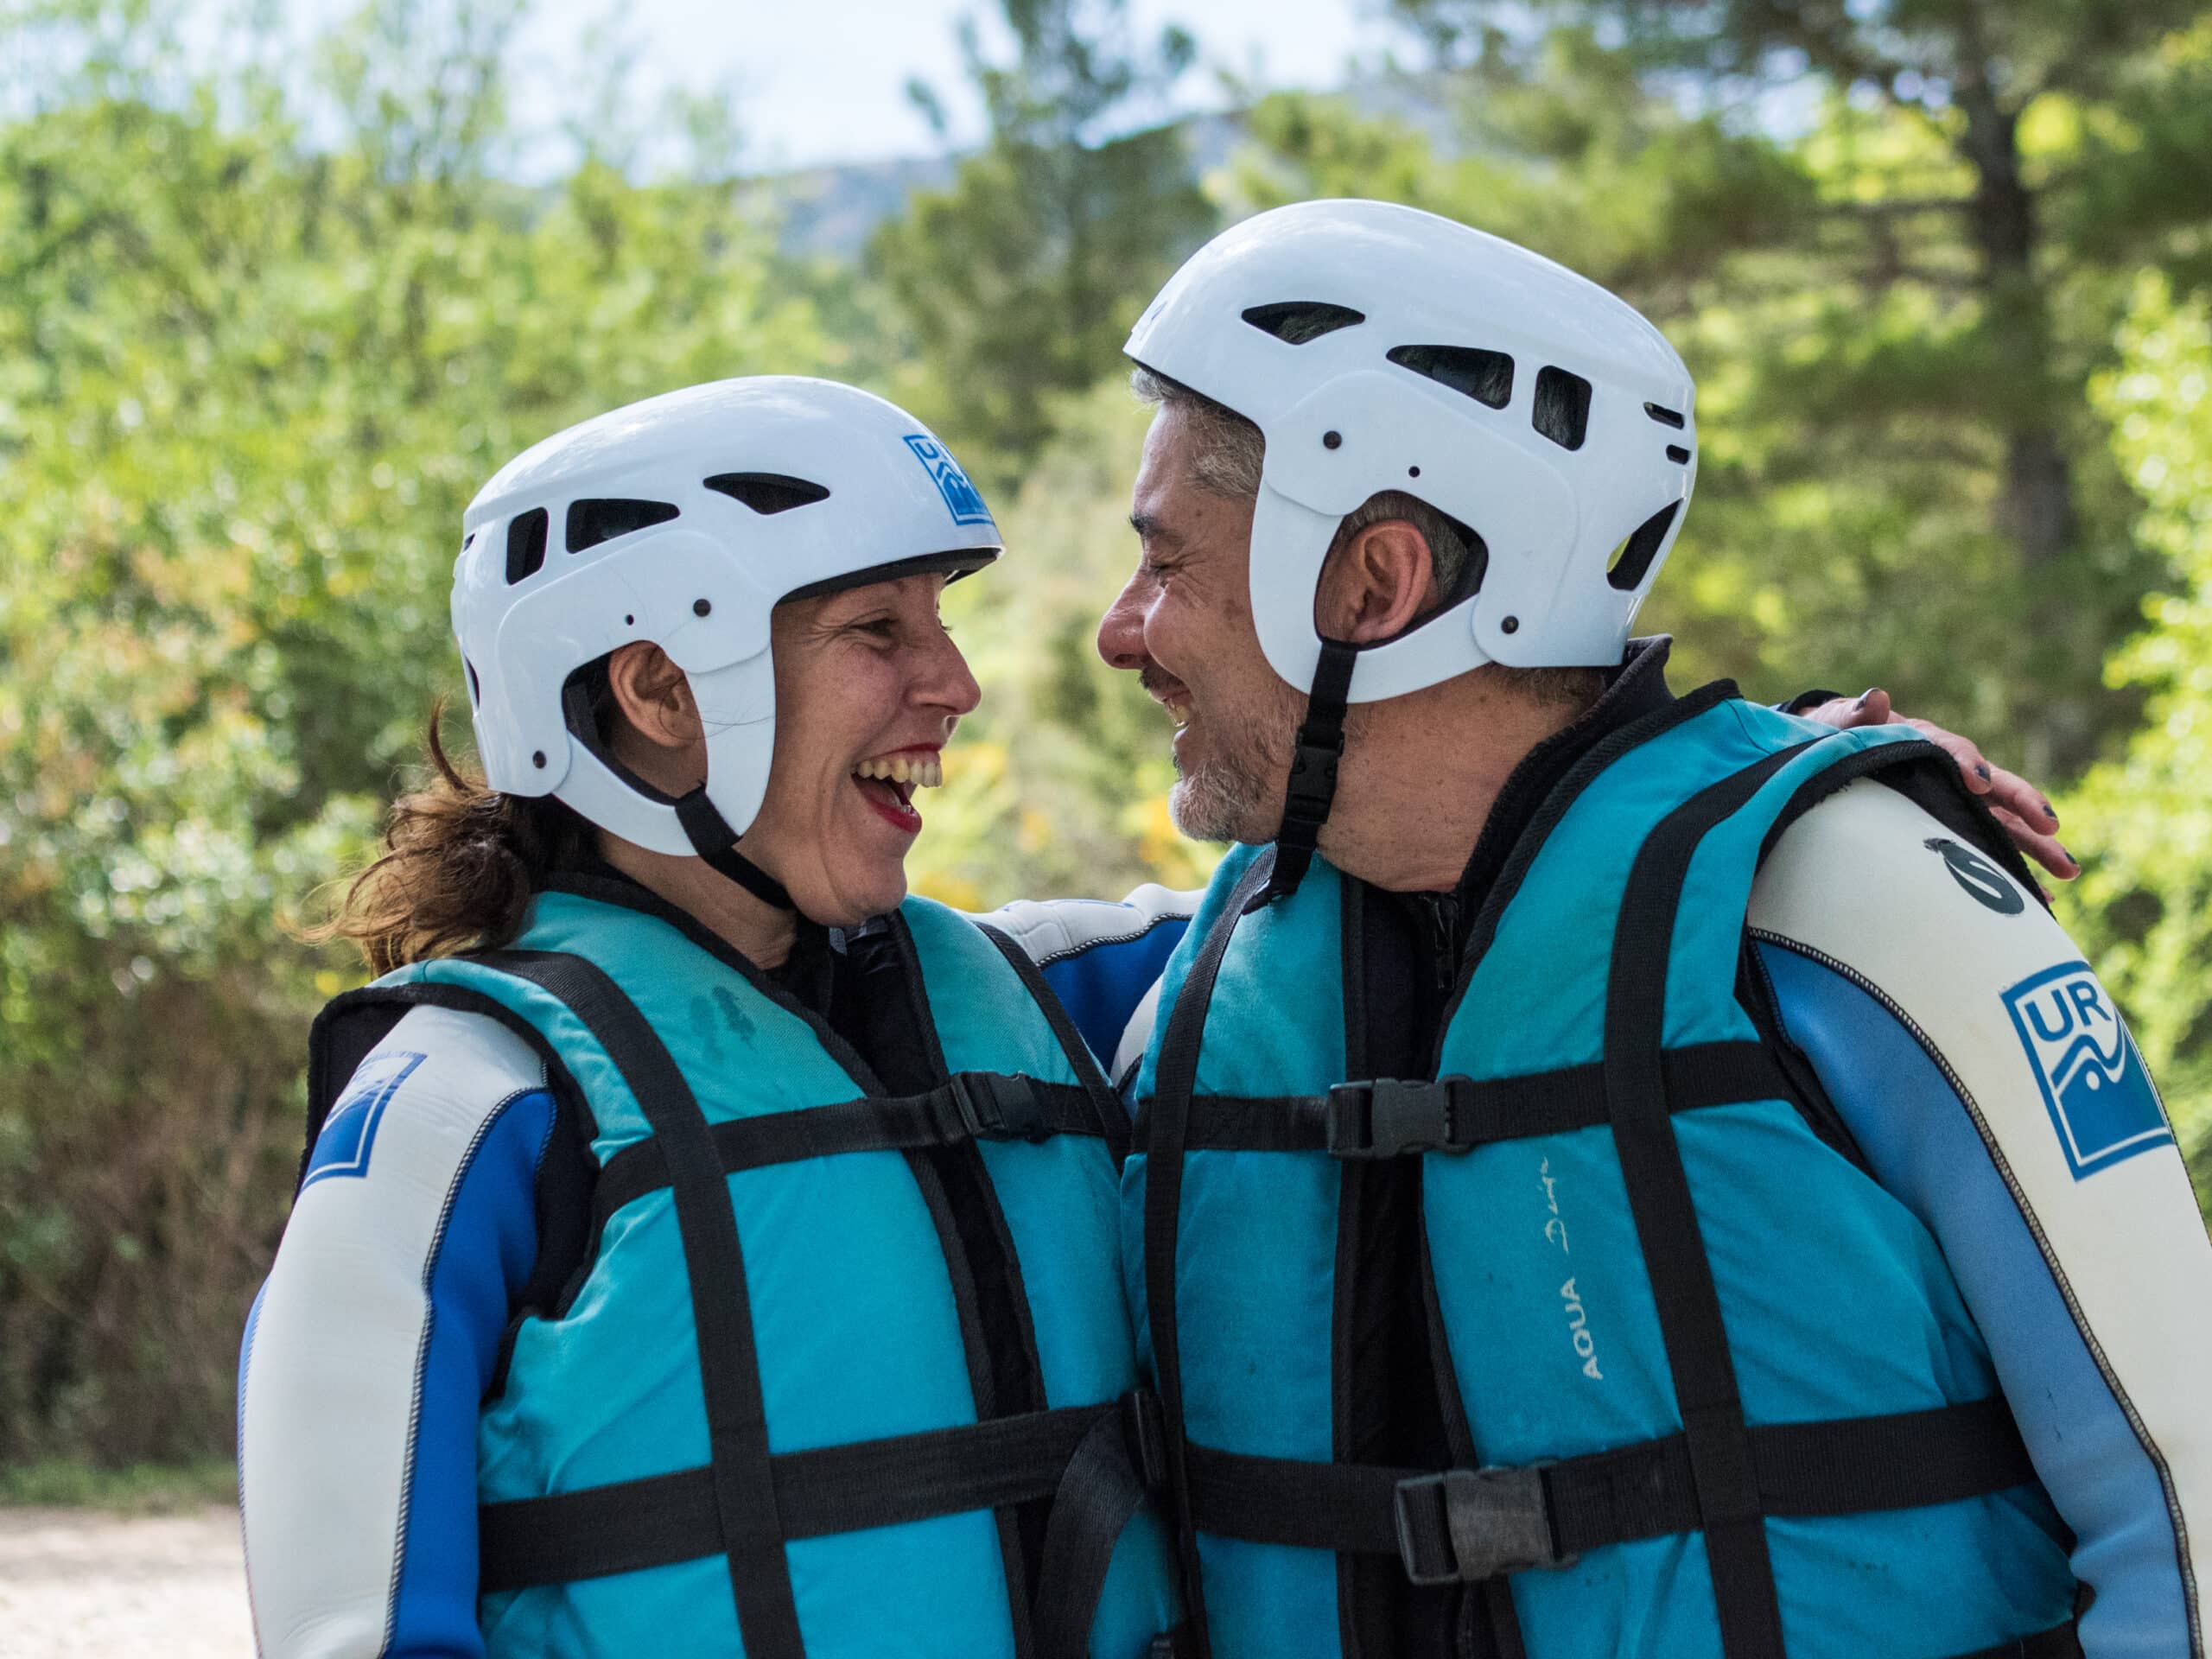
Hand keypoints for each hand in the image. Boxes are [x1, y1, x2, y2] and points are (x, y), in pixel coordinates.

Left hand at [1800, 688, 2076, 881]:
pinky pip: (1992, 851)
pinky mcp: (1957, 826)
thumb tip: (1874, 699)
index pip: (1954, 751)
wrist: (1836, 753)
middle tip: (2051, 826)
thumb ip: (1856, 716)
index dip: (1966, 763)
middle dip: (2026, 807)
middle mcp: (1955, 772)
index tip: (1977, 781)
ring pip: (2006, 824)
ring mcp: (1960, 802)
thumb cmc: (1839, 737)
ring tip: (2068, 869)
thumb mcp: (1841, 723)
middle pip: (1998, 788)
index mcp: (1928, 742)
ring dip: (2037, 845)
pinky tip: (2041, 898)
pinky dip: (2014, 872)